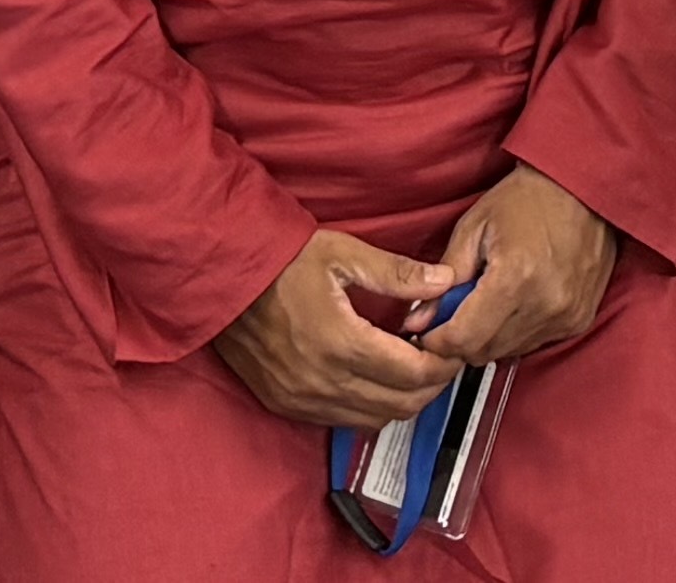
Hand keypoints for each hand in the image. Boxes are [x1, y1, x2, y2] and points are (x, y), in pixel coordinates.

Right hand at [210, 225, 464, 427]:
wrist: (221, 278)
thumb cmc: (282, 260)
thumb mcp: (342, 254)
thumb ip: (397, 273)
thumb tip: (444, 283)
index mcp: (342, 343)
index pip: (413, 374)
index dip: (443, 365)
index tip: (454, 347)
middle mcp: (324, 382)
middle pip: (400, 405)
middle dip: (430, 386)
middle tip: (440, 359)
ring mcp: (302, 399)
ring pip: (374, 420)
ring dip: (401, 401)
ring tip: (410, 369)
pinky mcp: (285, 405)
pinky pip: (342, 421)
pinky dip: (368, 408)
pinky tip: (373, 379)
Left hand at [421, 163, 613, 368]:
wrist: (580, 188)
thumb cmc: (525, 200)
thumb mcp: (474, 227)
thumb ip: (445, 276)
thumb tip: (418, 318)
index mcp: (515, 278)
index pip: (464, 339)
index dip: (438, 340)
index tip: (428, 330)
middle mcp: (544, 304)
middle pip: (485, 352)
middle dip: (461, 339)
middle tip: (454, 313)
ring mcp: (566, 316)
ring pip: (508, 352)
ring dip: (489, 337)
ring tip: (486, 302)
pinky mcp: (578, 320)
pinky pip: (534, 343)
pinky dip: (516, 332)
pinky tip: (514, 303)